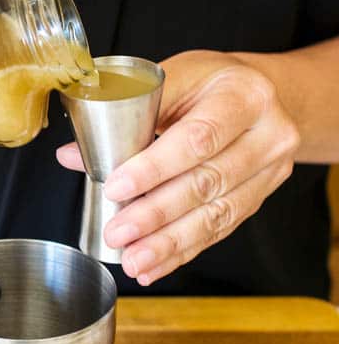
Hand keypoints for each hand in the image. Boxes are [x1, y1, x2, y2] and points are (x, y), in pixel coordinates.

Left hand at [57, 50, 299, 284]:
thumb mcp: (176, 79)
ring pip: (215, 215)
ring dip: (168, 242)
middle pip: (207, 183)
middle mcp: (268, 135)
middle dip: (156, 214)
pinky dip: (183, 251)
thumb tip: (72, 156)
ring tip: (133, 259)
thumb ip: (127, 115)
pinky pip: (219, 230)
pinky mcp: (260, 198)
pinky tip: (155, 265)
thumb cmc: (210, 82)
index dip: (154, 168)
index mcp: (245, 95)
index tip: (116, 187)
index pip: (197, 139)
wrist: (261, 94)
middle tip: (118, 232)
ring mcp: (270, 171)